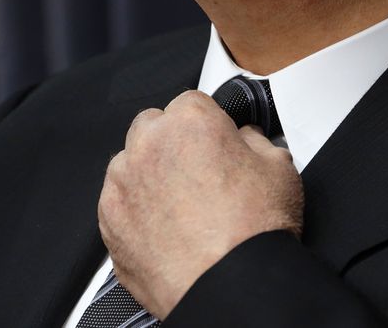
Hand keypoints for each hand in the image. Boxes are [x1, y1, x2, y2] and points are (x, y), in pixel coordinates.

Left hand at [98, 90, 303, 318]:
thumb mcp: (279, 165)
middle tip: (198, 171)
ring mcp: (123, 181)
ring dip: (150, 172)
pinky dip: (135, 207)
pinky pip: (118, 200)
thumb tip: (246, 139)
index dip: (208, 123)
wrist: (232, 286)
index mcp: (190, 119)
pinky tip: (164, 226)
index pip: (192, 102)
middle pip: (154, 125)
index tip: (216, 142)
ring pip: (131, 161)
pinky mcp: (108, 220)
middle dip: (172, 141)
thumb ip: (255, 139)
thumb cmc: (255, 229)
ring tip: (181, 202)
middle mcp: (150, 143)